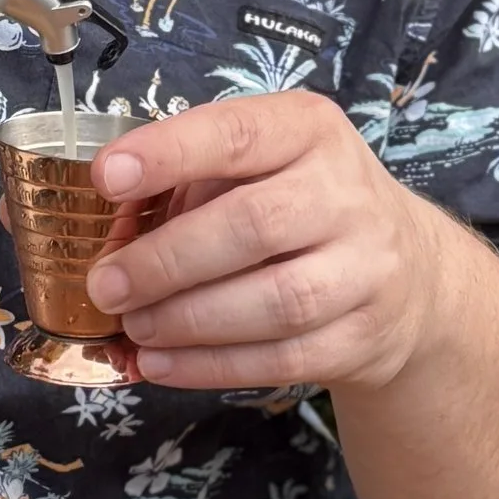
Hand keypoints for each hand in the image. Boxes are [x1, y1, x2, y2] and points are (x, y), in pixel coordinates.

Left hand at [83, 92, 455, 396]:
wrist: (410, 274)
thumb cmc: (301, 207)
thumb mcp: (255, 168)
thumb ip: (181, 185)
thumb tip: (88, 233)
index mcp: (309, 131)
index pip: (237, 134)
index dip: (169, 154)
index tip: (106, 177)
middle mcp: (347, 194)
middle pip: (254, 226)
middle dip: (167, 260)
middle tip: (105, 285)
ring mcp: (366, 270)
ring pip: (275, 302)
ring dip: (187, 320)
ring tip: (132, 326)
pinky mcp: (363, 337)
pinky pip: (284, 360)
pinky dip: (210, 367)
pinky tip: (159, 363)